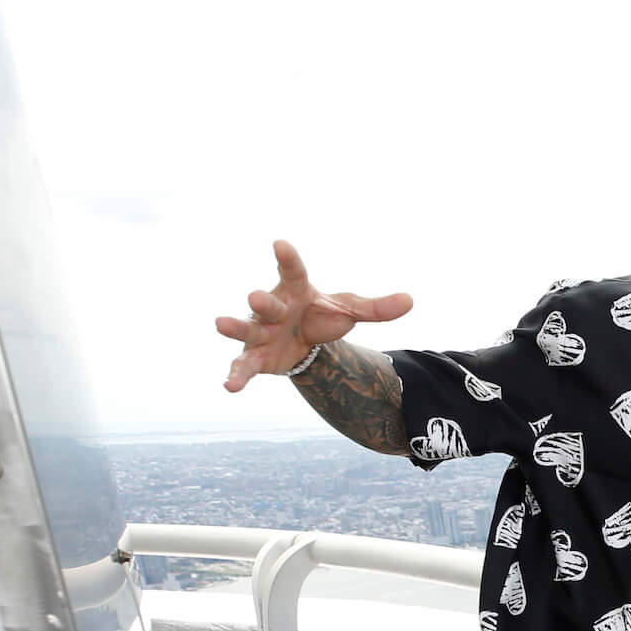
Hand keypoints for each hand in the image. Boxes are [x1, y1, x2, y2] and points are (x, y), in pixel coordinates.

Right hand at [214, 239, 413, 391]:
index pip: (293, 271)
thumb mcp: (349, 311)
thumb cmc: (320, 316)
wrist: (303, 342)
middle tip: (255, 297)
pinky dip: (236, 375)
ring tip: (220, 323)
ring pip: (247, 330)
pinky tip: (229, 387)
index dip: (288, 258)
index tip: (281, 244)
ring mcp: (261, 332)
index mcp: (296, 290)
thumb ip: (376, 309)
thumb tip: (411, 300)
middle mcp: (274, 308)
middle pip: (267, 304)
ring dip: (236, 328)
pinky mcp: (255, 357)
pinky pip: (243, 365)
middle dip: (261, 302)